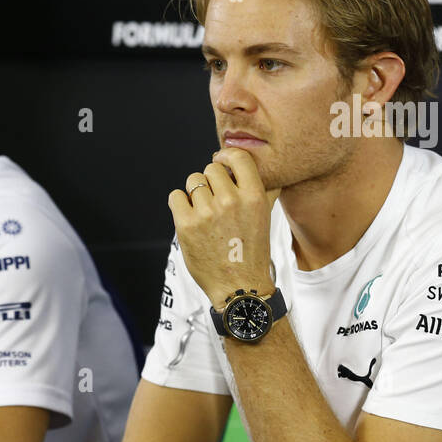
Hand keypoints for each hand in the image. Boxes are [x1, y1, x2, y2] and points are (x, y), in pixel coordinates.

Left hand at [168, 147, 274, 307]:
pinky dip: (180, 204)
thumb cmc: (251, 250)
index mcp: (254, 196)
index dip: (226, 155)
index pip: (237, 156)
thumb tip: (254, 163)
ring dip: (195, 193)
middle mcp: (231, 200)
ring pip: (193, 181)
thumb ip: (263, 188)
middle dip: (211, 181)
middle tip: (215, 200)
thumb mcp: (265, 216)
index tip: (222, 161)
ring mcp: (207, 212)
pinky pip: (175, 196)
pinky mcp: (186, 225)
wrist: (239, 286)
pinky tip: (190, 217)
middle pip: (211, 168)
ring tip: (204, 212)